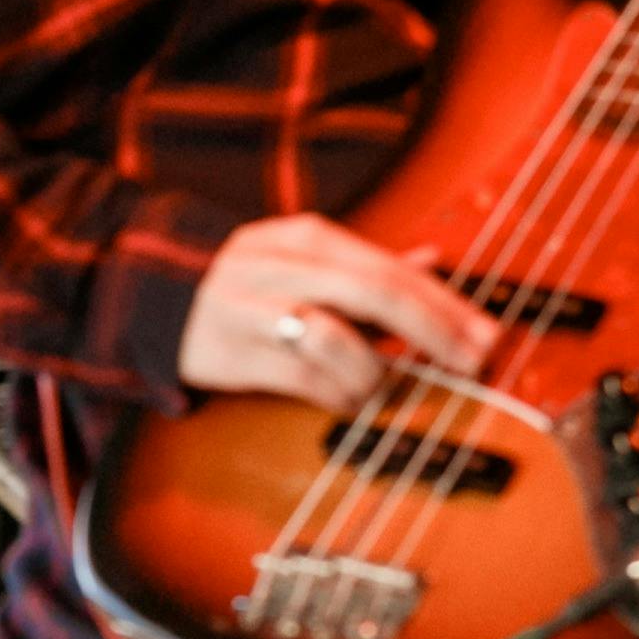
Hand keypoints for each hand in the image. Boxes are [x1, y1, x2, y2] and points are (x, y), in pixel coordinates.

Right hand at [178, 214, 500, 410]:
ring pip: (337, 338)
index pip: (393, 268)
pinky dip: (339, 395)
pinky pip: (303, 378)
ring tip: (389, 388)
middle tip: (472, 363)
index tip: (487, 336)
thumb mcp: (306, 258)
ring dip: (377, 372)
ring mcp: (256, 308)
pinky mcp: (234, 351)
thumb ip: (371, 263)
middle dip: (433, 331)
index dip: (446, 304)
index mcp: (310, 238)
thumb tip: (436, 259)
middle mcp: (285, 265)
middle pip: (376, 293)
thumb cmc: (247, 283)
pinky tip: (350, 401)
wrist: (152, 296)